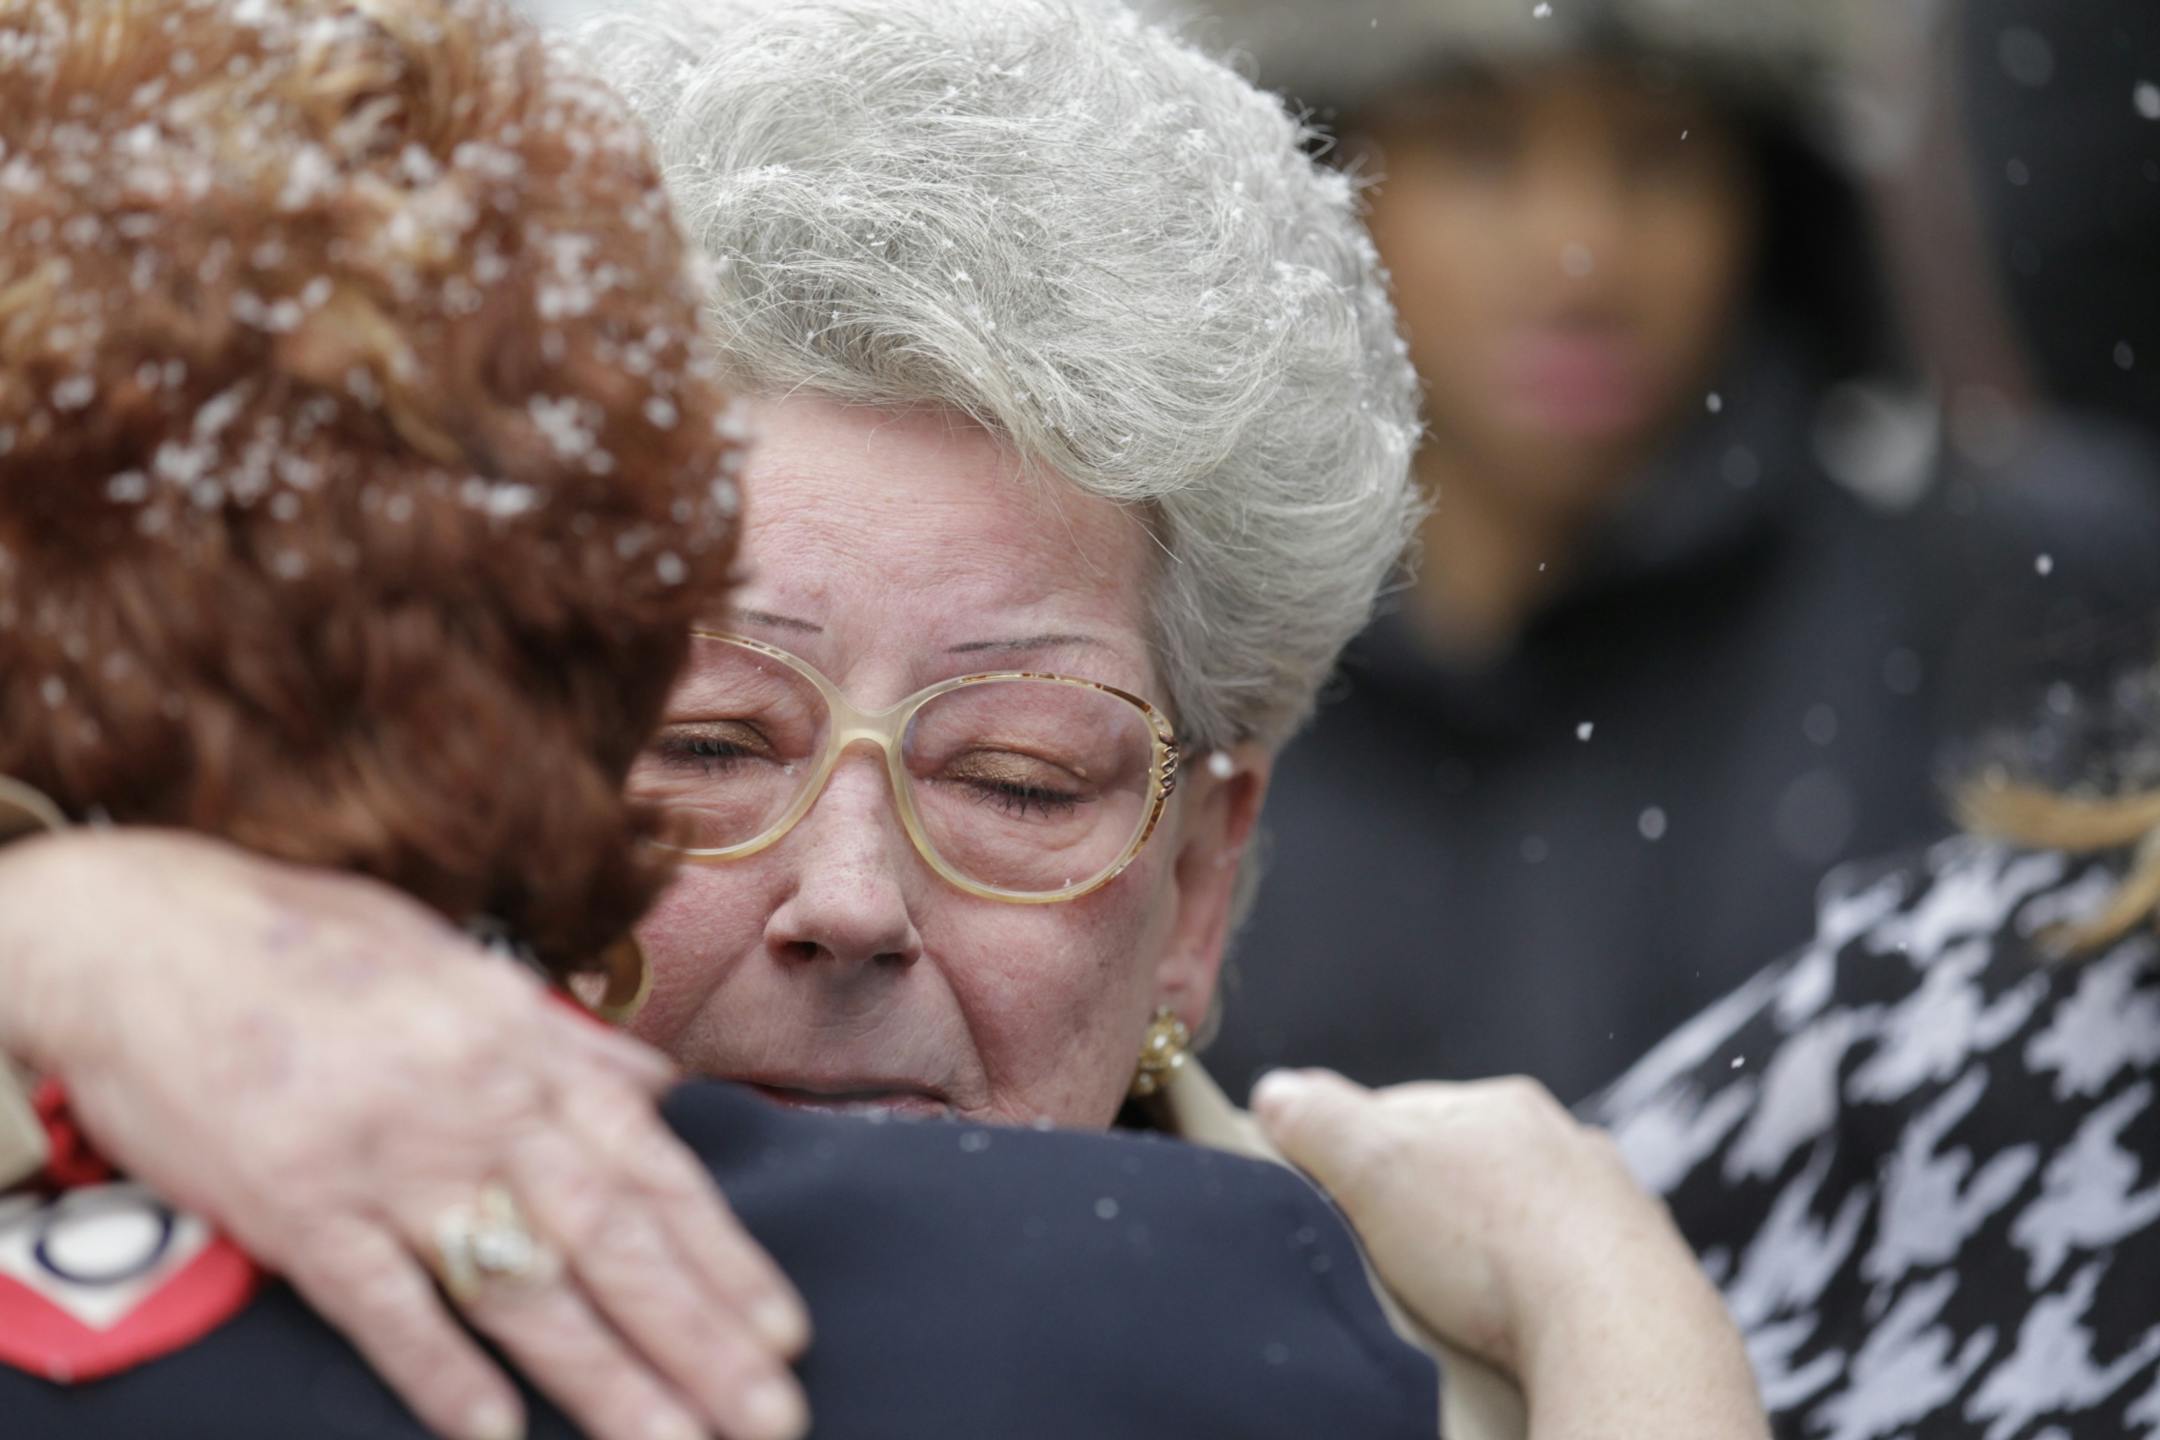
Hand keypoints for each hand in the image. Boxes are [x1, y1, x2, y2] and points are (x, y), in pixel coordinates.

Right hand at [0, 829, 809, 1439]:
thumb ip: (566, 1040)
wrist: (149, 935)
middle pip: (610, 1241)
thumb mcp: (463, 967)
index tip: (784, 1328)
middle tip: (771, 1416)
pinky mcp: (296, 1205)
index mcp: (524, 1048)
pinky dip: (438, 1370)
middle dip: (699, 1337)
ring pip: (519, 1285)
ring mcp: (388, 1160)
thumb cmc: (314, 945)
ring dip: (605, 1376)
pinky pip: (382, 1302)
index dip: (724, 1254)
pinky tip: (497, 1435)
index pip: (652, 1169)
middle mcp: (478, 1106)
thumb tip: (654, 1088)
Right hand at [1252, 1069, 1764, 1439]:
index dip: (1356, 1149)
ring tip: (1452, 1288)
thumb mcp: (1372, 1165)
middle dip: (1428, 1195)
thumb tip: (1276, 1090)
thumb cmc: (1492, 1243)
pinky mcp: (1638, 1269)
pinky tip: (1517, 1312)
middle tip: (1386, 1246)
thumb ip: (1317, 1120)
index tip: (1331, 1189)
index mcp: (1499, 1104)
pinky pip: (1570, 1264)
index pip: (1405, 1110)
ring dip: (1488, 1240)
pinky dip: (1540, 1281)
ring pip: (1524, 1211)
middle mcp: (1562, 1141)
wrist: (1615, 1324)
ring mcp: (1608, 1204)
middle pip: (1468, 1160)